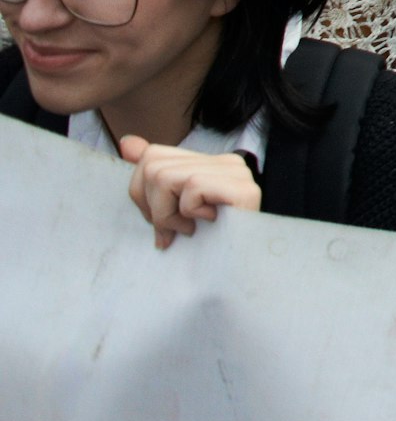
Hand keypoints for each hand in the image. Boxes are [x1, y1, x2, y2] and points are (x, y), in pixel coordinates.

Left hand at [120, 139, 261, 246]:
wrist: (234, 277)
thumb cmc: (202, 248)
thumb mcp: (168, 211)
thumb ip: (151, 177)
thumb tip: (127, 143)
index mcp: (209, 164)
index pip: (153, 156)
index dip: (141, 192)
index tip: (159, 220)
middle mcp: (226, 162)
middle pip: (153, 167)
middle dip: (152, 206)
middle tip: (172, 229)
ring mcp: (238, 173)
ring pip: (166, 176)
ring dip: (168, 213)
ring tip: (188, 228)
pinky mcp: (244, 189)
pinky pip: (193, 186)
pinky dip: (189, 211)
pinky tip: (206, 224)